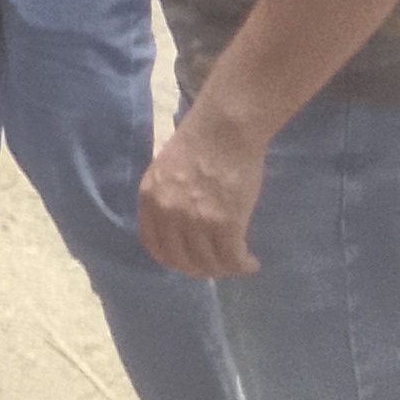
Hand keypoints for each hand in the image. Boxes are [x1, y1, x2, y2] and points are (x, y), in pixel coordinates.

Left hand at [138, 111, 264, 277]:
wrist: (224, 129)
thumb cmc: (199, 144)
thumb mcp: (165, 172)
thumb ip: (165, 200)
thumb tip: (177, 230)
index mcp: (149, 198)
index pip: (154, 245)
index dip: (173, 260)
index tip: (189, 262)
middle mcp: (167, 212)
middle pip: (180, 260)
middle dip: (200, 269)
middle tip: (217, 266)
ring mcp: (195, 219)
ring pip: (208, 263)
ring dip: (224, 269)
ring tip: (237, 263)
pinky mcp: (226, 222)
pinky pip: (232, 258)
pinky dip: (242, 265)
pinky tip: (250, 263)